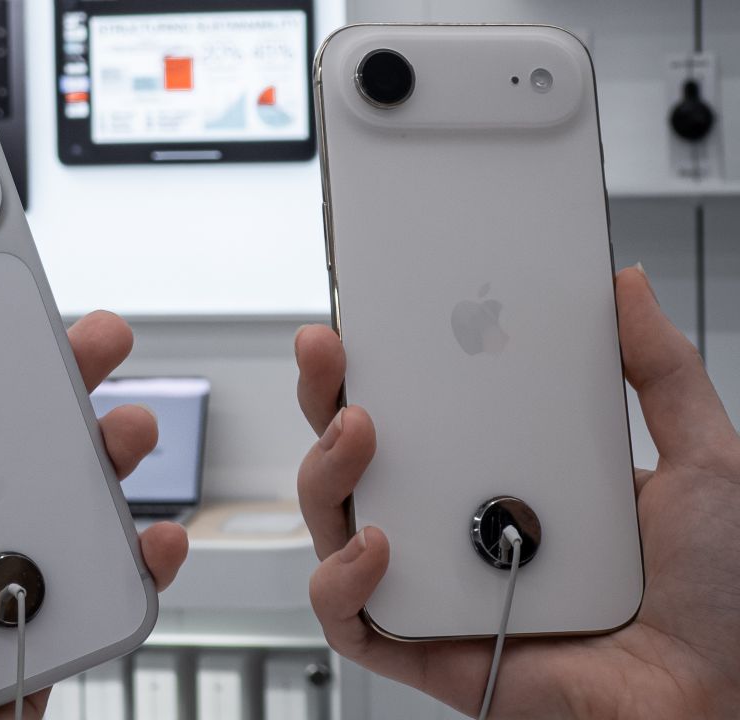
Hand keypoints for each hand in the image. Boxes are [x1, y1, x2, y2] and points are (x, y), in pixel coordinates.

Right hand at [295, 267, 739, 718]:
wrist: (712, 701)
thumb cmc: (716, 602)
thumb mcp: (703, 461)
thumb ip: (663, 370)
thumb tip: (626, 289)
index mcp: (508, 473)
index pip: (424, 408)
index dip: (384, 361)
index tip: (373, 314)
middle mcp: (457, 521)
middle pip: (357, 454)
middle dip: (326, 394)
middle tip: (328, 351)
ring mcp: (432, 580)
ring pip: (334, 520)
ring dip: (324, 471)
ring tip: (359, 434)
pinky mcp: (419, 644)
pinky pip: (347, 615)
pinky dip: (343, 579)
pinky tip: (382, 545)